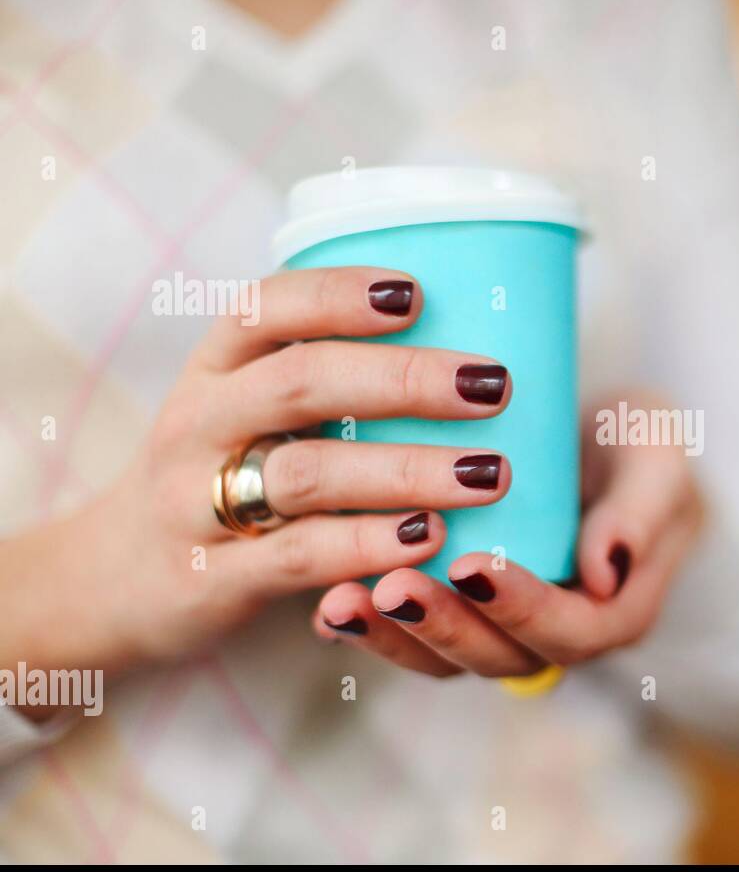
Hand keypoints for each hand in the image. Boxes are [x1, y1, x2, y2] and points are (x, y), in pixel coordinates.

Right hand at [1, 267, 512, 676]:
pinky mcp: (214, 577)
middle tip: (493, 385)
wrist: (112, 580)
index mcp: (215, 369)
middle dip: (405, 380)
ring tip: (489, 472)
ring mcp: (199, 502)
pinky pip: (300, 556)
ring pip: (308, 473)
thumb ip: (321, 382)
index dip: (340, 294)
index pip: (267, 308)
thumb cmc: (216, 477)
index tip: (418, 292)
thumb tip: (457, 351)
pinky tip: (429, 538)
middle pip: (301, 383)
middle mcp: (200, 424)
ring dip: (407, 470)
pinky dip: (369, 544)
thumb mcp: (242, 411)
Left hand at [311, 395, 702, 677]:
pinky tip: (324, 607)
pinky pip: (416, 634)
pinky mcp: (461, 611)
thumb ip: (642, 512)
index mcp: (615, 610)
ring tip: (341, 602)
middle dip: (441, 626)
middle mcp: (556, 634)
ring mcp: (504, 628)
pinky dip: (371, 628)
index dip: (522, 608)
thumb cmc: (640, 450)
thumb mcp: (658, 463)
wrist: (606, 445)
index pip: (571, 631)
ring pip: (447, 656)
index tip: (473, 566)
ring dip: (393, 635)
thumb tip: (605, 570)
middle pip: (499, 656)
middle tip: (392, 587)